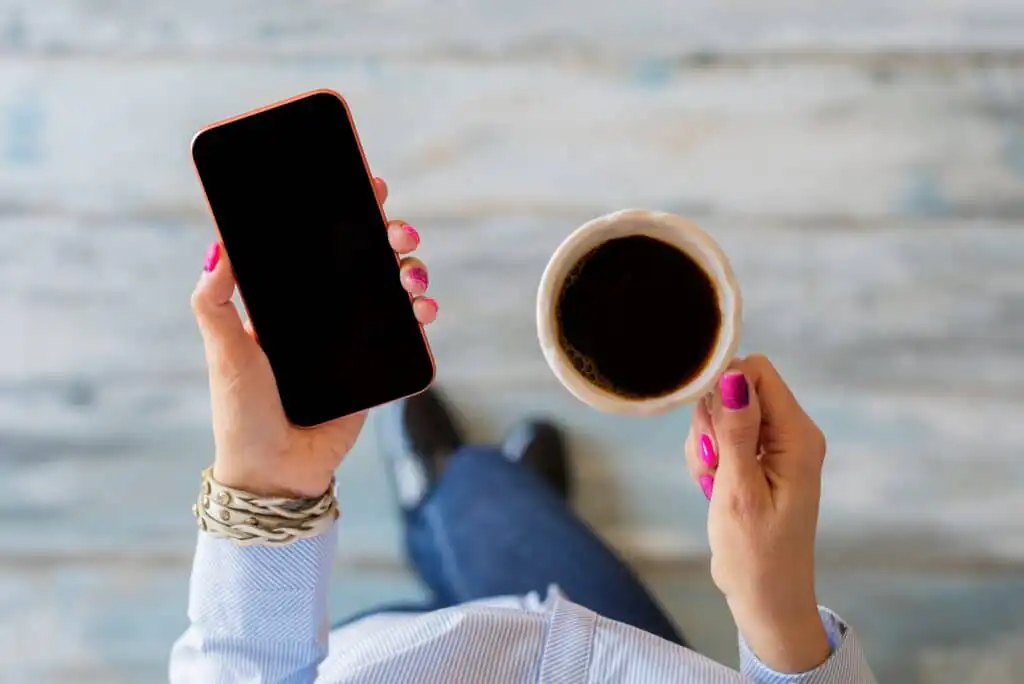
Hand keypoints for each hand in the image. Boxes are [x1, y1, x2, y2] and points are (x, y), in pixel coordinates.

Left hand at [190, 177, 437, 497]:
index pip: (321, 246)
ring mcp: (354, 341)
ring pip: (393, 291)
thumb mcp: (223, 350)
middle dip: (389, 237)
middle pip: (366, 261)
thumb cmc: (242, 412)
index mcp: (289, 302)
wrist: (276, 472)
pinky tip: (424, 310)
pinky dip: (422, 316)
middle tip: (398, 231)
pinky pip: (406, 334)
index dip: (346, 214)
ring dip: (411, 272)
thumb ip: (213, 301)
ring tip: (413, 274)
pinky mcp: (377, 369)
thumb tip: (217, 246)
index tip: (367, 187)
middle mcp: (325, 315)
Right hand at [685, 354, 830, 672]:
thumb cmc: (755, 554)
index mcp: (798, 436)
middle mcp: (791, 433)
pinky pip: (724, 436)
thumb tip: (733, 376)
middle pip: (736, 389)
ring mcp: (775, 446)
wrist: (765, 598)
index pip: (756, 372)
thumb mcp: (739, 492)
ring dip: (706, 443)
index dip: (722, 389)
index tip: (709, 430)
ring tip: (713, 483)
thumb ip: (736, 431)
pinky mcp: (758, 459)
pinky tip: (713, 487)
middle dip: (711, 422)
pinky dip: (709, 457)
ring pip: (724, 413)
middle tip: (713, 466)